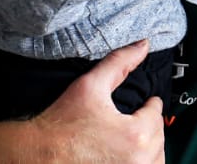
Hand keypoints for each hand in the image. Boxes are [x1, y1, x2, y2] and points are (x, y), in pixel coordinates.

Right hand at [30, 40, 164, 162]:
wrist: (39, 155)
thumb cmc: (61, 124)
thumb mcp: (90, 86)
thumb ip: (119, 63)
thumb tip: (143, 44)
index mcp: (136, 135)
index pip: (156, 113)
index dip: (148, 105)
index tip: (143, 105)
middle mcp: (140, 161)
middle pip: (158, 137)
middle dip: (148, 126)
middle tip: (134, 120)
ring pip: (156, 158)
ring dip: (148, 148)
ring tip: (132, 139)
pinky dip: (141, 163)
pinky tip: (127, 157)